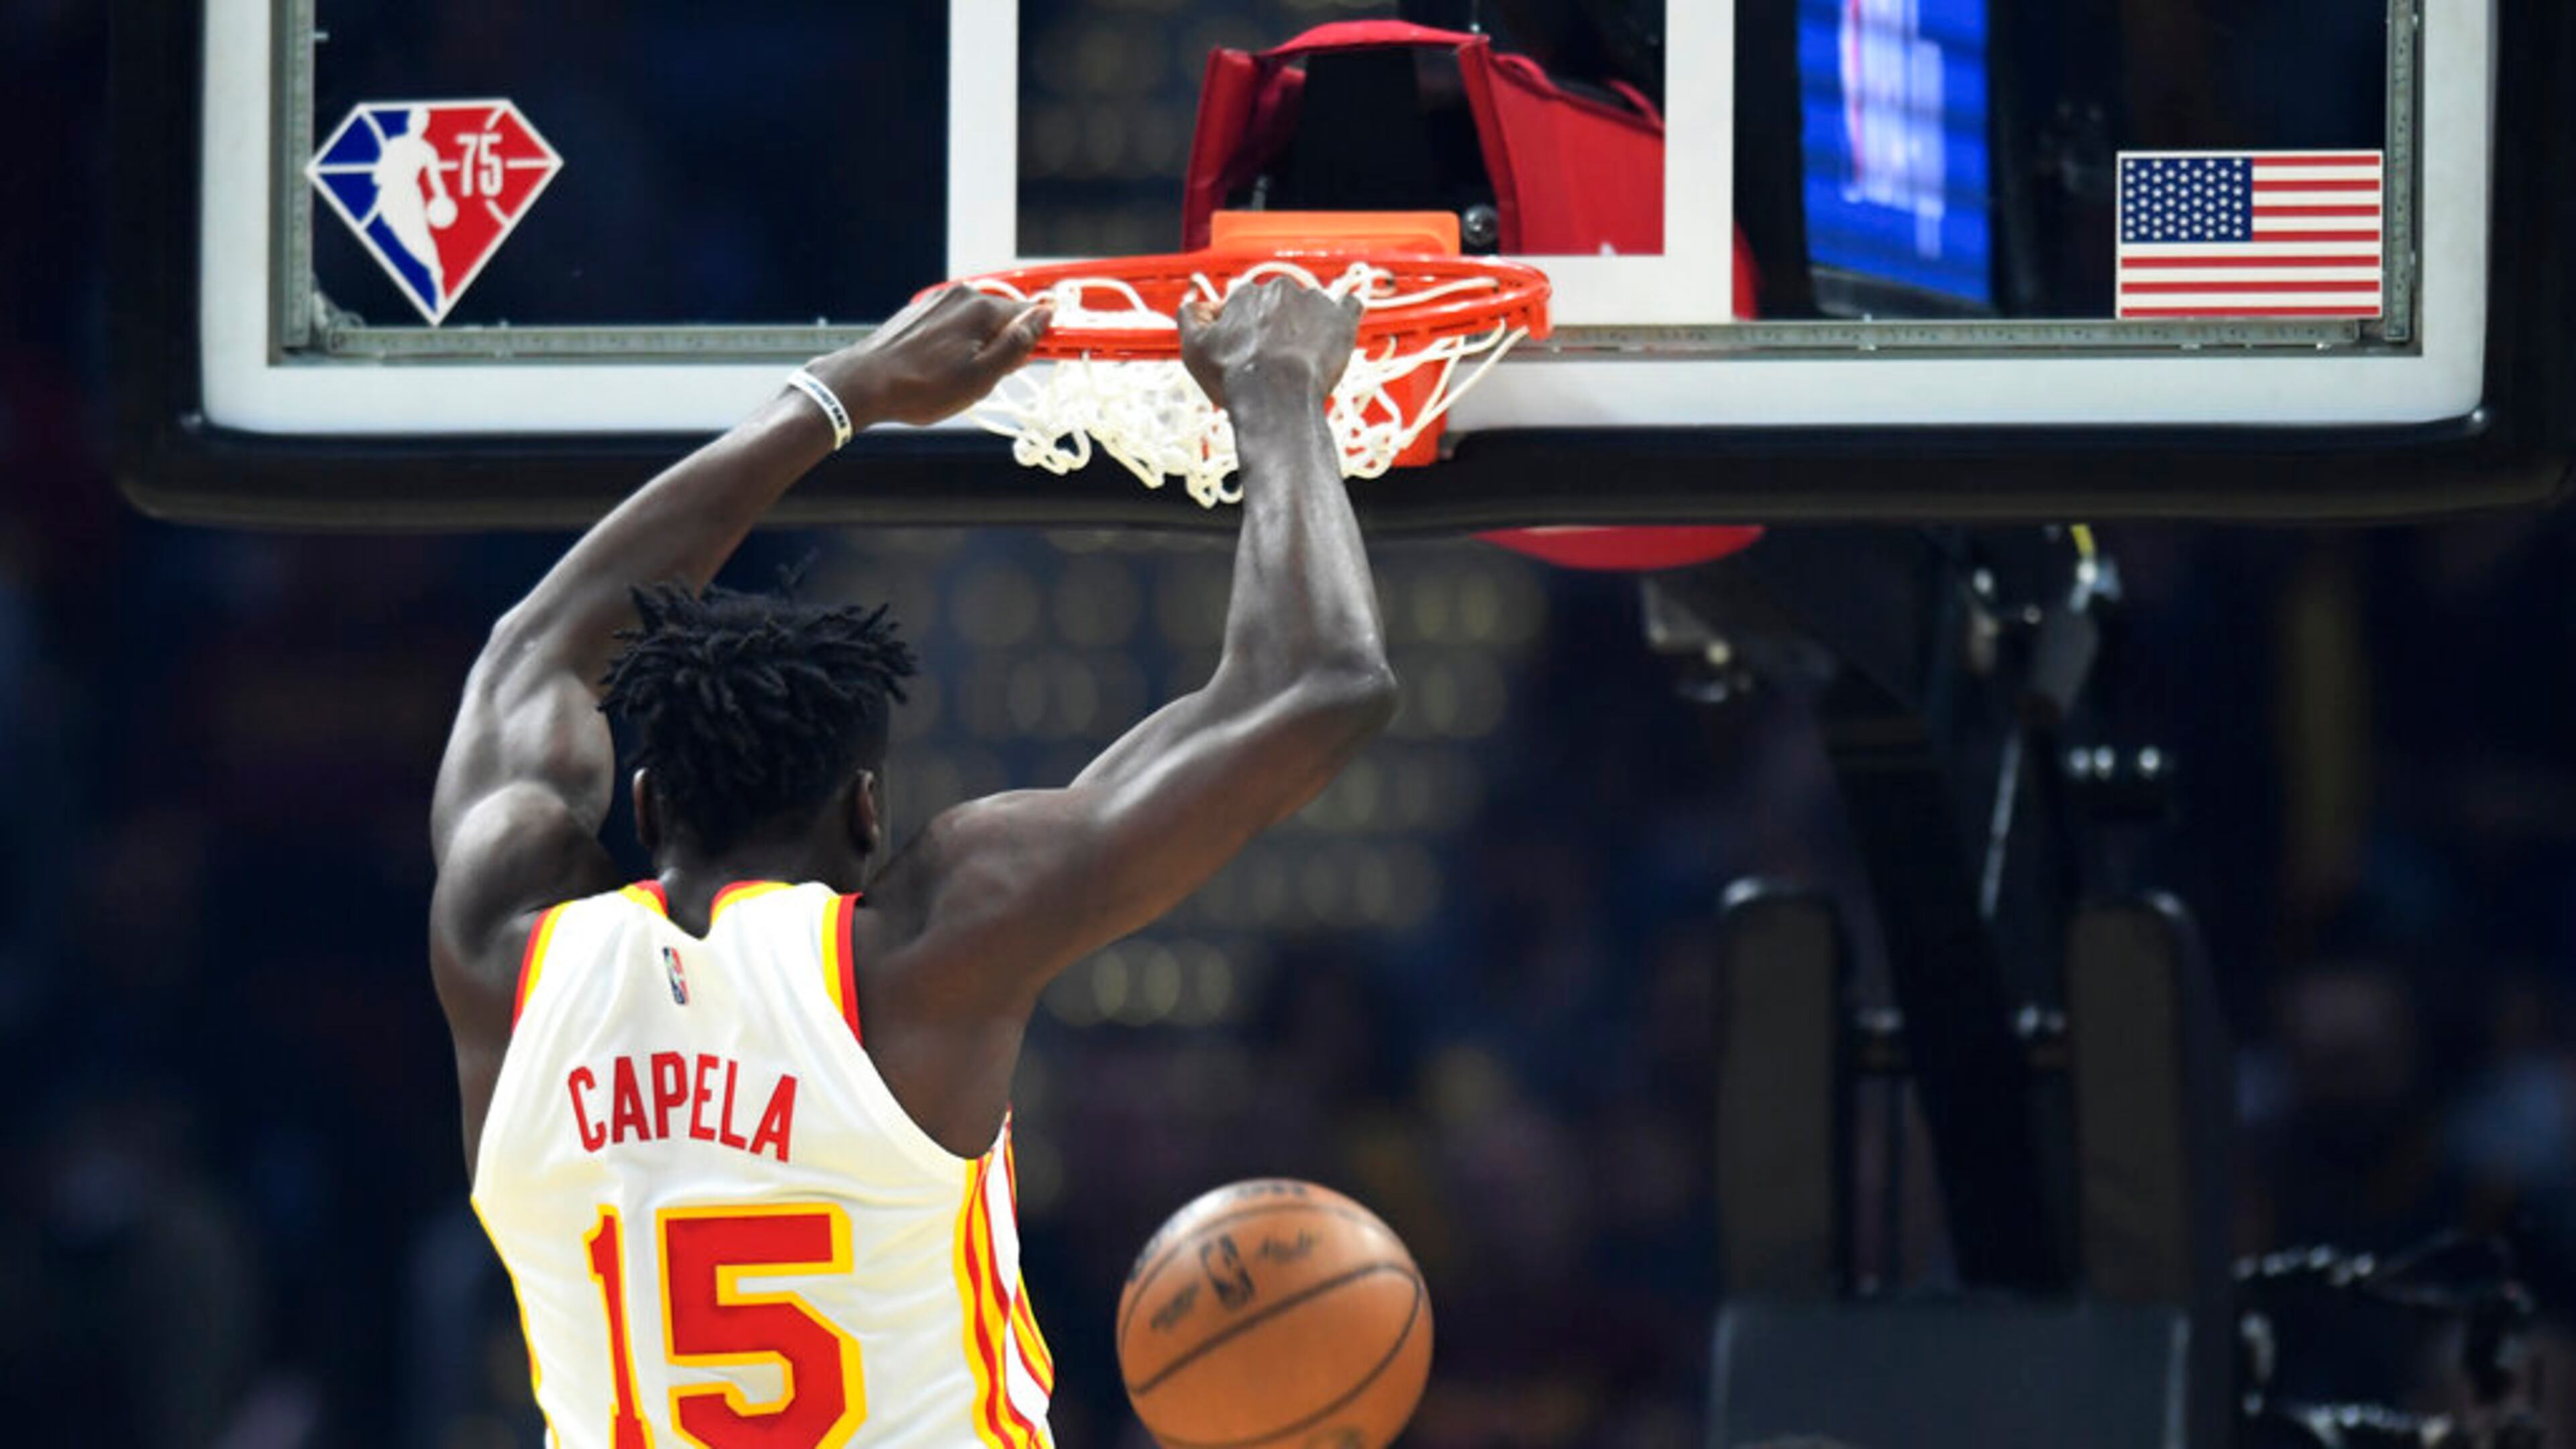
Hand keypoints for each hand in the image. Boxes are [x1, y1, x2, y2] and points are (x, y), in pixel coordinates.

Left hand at [815, 287, 1050, 426]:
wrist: (864, 383)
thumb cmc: (921, 387)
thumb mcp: (982, 376)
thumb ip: (1017, 344)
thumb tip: (1044, 317)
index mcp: (982, 309)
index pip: (1030, 314)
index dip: (1037, 339)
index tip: (1030, 361)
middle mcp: (962, 296)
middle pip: (1003, 319)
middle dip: (1004, 347)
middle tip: (988, 380)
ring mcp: (938, 302)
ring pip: (977, 324)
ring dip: (979, 348)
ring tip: (959, 379)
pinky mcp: (920, 312)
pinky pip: (953, 326)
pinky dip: (956, 345)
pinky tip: (940, 369)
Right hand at [1177, 276, 1363, 411]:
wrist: (1277, 399)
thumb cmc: (1237, 378)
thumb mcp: (1194, 349)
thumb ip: (1189, 317)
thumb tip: (1194, 303)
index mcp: (1246, 294)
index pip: (1244, 303)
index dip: (1243, 326)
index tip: (1245, 347)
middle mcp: (1281, 290)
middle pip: (1278, 303)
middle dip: (1276, 324)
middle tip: (1272, 356)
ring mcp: (1314, 303)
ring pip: (1310, 308)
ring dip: (1306, 325)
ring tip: (1301, 356)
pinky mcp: (1341, 321)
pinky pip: (1349, 307)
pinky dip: (1343, 316)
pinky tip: (1338, 329)